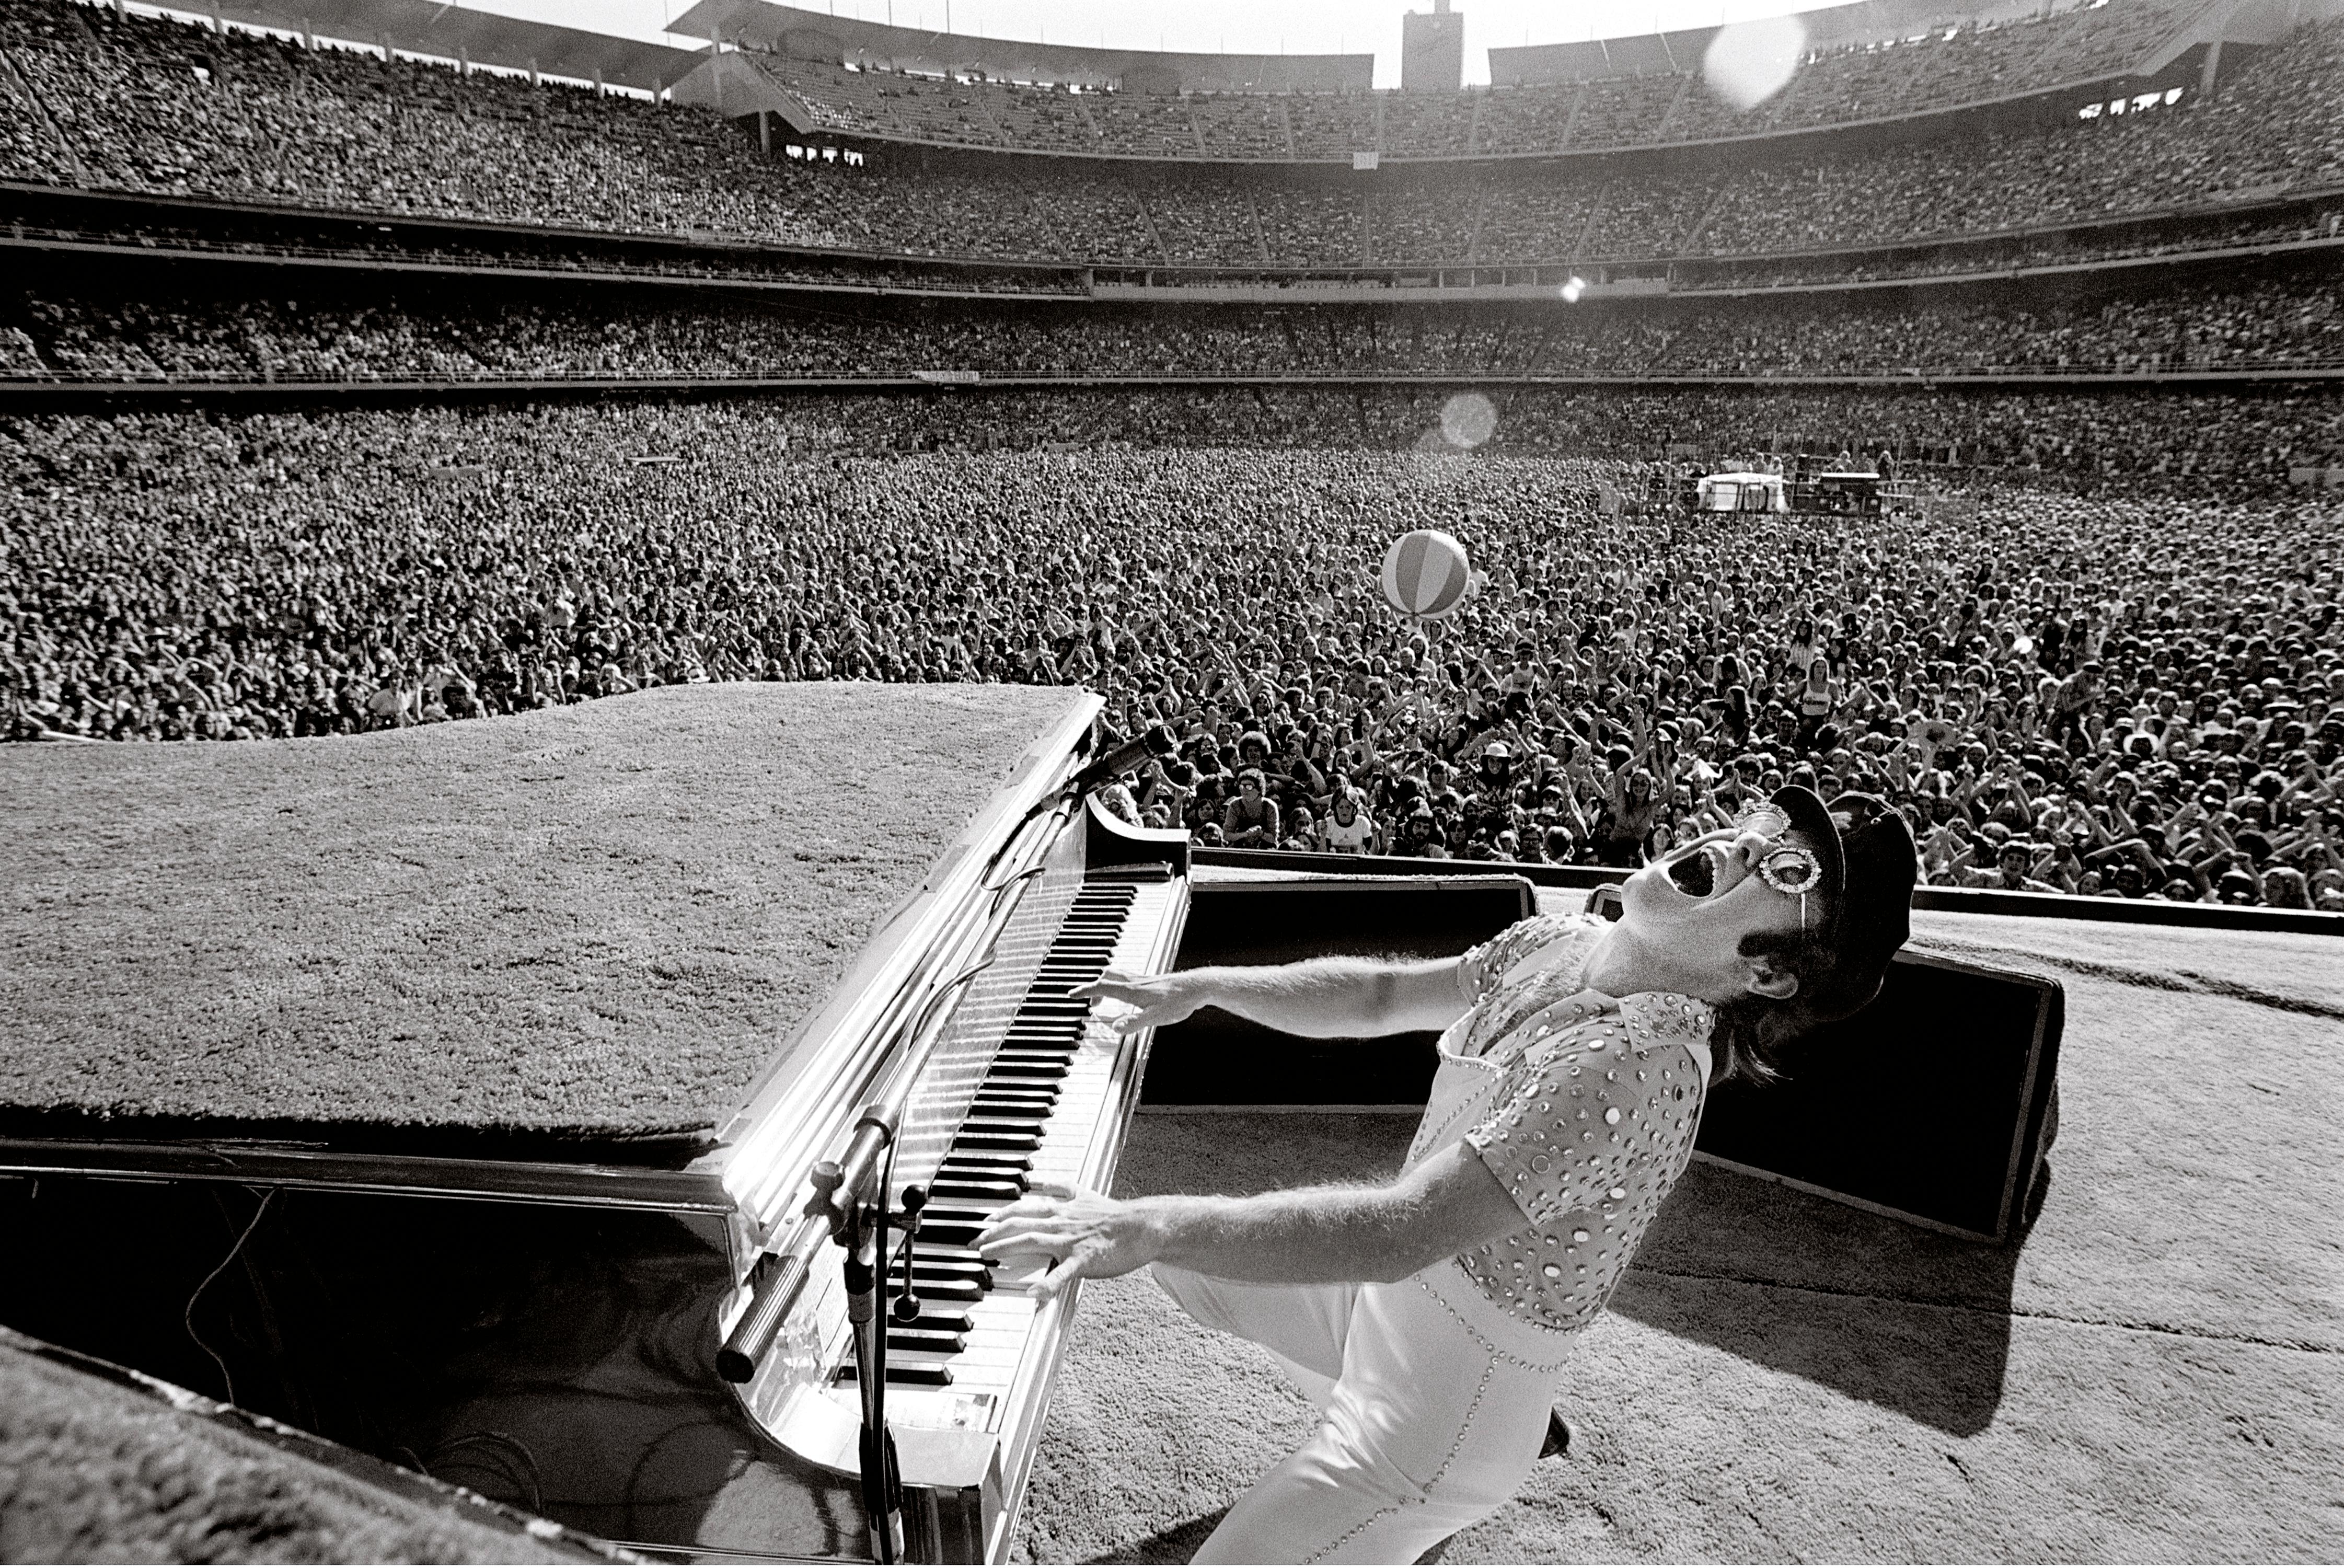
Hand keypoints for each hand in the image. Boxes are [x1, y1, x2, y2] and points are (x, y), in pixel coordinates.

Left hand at [975, 1181, 1157, 1300]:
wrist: (1143, 1225)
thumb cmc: (1115, 1214)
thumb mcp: (1084, 1193)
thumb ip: (1061, 1188)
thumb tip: (1040, 1181)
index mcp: (1061, 1207)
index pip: (1022, 1207)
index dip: (1000, 1213)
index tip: (983, 1221)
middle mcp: (1061, 1220)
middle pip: (1019, 1222)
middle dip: (993, 1233)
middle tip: (975, 1244)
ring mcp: (1071, 1240)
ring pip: (1032, 1240)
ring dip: (1006, 1248)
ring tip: (987, 1257)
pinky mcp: (1084, 1259)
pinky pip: (1062, 1273)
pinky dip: (1047, 1284)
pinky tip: (1033, 1295)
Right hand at [1069, 969, 1209, 1033]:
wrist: (1198, 987)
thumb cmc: (1180, 1000)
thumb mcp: (1156, 1017)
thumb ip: (1134, 1022)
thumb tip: (1115, 1027)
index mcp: (1132, 991)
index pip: (1102, 987)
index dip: (1085, 991)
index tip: (1072, 994)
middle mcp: (1135, 982)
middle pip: (1106, 978)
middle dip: (1093, 988)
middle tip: (1088, 1001)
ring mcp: (1143, 981)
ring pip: (1116, 976)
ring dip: (1105, 985)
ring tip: (1103, 999)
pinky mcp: (1150, 982)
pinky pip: (1126, 980)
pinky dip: (1118, 986)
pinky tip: (1126, 996)